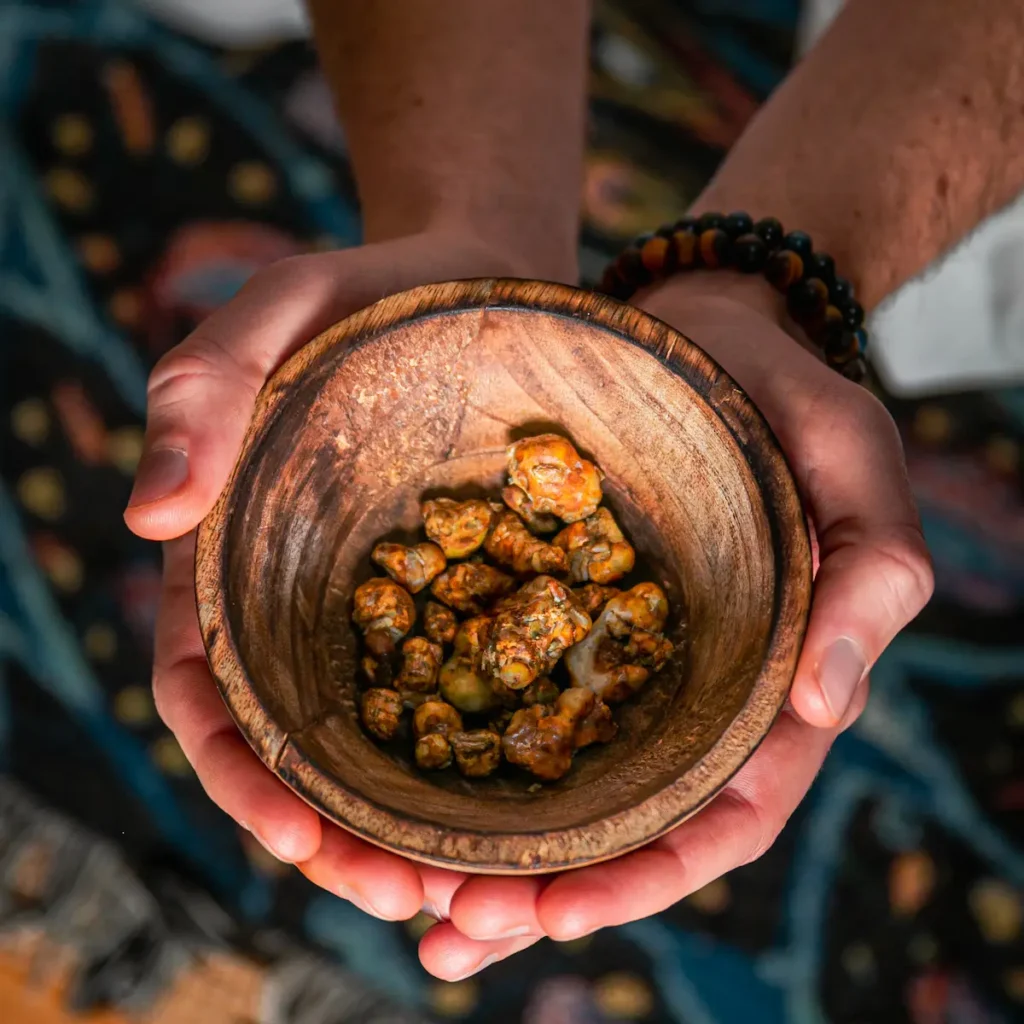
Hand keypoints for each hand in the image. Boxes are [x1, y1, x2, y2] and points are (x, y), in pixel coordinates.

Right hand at [124, 231, 570, 930]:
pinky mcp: (462, 596)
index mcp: (231, 562)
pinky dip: (472, 761)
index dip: (241, 778)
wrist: (475, 282)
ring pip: (377, 746)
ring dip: (406, 825)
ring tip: (467, 891)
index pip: (211, 697)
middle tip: (402, 898)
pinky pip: (459, 692)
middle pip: (296, 750)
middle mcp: (302, 605)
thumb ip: (200, 393)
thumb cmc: (360, 298)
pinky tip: (525, 805)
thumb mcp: (273, 315)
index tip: (300, 838)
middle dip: (333, 835)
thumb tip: (146, 516)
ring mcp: (386, 609)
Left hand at [412, 274, 933, 978]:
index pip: (723, 809)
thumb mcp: (851, 454)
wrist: (699, 335)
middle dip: (547, 891)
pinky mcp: (565, 621)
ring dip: (499, 859)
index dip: (647, 872)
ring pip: (569, 789)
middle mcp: (695, 693)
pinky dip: (473, 766)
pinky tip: (403, 799)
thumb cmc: (780, 391)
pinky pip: (519, 707)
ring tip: (415, 908)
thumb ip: (869, 571)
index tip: (555, 909)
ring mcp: (625, 664)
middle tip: (450, 931)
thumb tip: (825, 705)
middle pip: (629, 826)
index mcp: (774, 679)